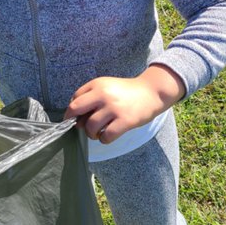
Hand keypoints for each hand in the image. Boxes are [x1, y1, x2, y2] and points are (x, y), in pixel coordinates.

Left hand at [64, 66, 184, 143]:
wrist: (153, 92)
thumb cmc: (125, 93)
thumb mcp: (106, 86)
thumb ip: (89, 97)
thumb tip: (73, 117)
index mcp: (97, 84)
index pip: (74, 101)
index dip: (72, 113)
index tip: (79, 118)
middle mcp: (103, 94)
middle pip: (75, 111)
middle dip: (76, 123)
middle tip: (84, 127)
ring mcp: (114, 108)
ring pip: (90, 127)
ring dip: (91, 134)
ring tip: (98, 132)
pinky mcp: (125, 121)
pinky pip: (105, 136)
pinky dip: (104, 139)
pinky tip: (108, 135)